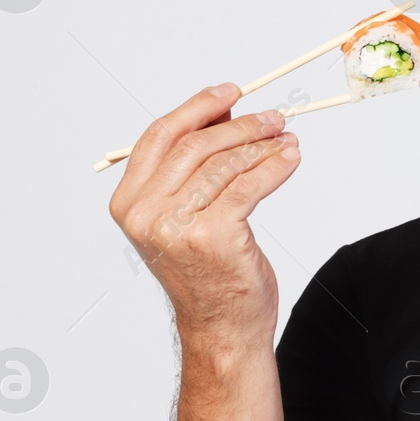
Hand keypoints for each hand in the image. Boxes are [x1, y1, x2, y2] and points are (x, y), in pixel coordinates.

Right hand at [108, 83, 300, 346]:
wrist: (221, 327)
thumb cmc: (207, 272)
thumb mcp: (185, 216)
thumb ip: (194, 169)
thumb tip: (224, 113)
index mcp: (129, 203)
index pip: (160, 137)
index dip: (197, 108)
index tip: (230, 92)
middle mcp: (145, 214)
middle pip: (195, 145)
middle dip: (239, 125)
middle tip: (273, 117)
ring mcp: (177, 226)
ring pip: (225, 164)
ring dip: (262, 145)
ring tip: (286, 138)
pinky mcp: (214, 235)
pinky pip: (250, 184)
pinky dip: (275, 166)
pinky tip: (290, 159)